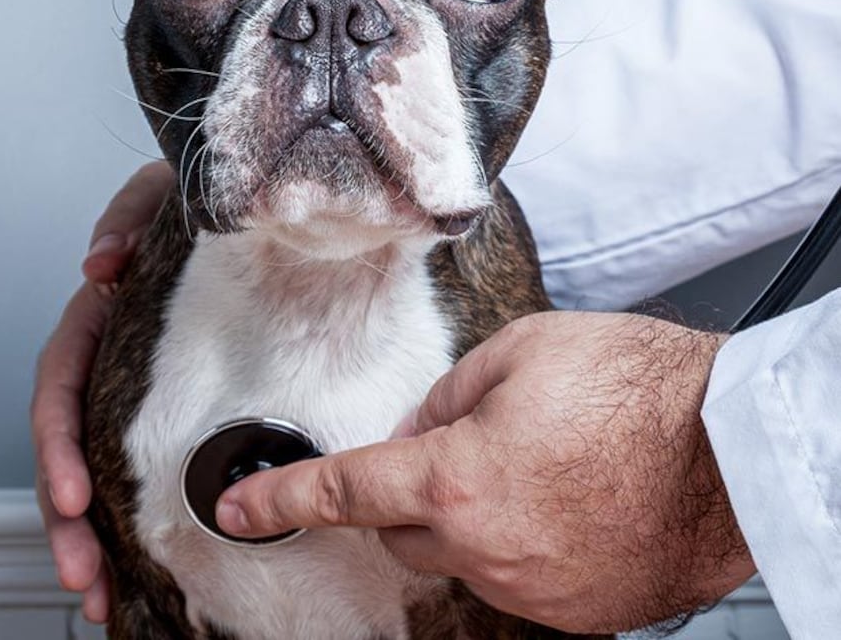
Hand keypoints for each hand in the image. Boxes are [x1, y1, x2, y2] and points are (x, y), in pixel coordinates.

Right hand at [31, 161, 172, 622]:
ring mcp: (139, 383)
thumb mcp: (160, 195)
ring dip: (93, 534)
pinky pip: (144, 459)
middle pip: (69, 445)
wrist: (252, 207)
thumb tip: (100, 266)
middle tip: (82, 574)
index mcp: (100, 314)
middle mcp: (111, 356)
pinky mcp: (175, 401)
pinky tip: (140, 557)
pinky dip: (135, 512)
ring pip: (98, 464)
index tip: (74, 496)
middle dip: (65, 517)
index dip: (58, 443)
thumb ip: (126, 217)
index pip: (62, 383)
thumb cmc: (199, 204)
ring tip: (98, 591)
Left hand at [215, 311, 756, 633]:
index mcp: (458, 478)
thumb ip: (447, 396)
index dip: (281, 497)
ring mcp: (533, 591)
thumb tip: (418, 427)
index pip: (345, 490)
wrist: (728, 447)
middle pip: (402, 529)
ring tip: (537, 462)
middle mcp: (486, 549)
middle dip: (408, 491)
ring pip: (462, 554)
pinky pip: (516, 576)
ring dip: (471, 513)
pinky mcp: (576, 613)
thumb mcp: (519, 351)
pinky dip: (518, 541)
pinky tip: (563, 498)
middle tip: (459, 445)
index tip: (238, 509)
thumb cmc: (634, 388)